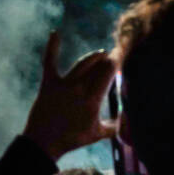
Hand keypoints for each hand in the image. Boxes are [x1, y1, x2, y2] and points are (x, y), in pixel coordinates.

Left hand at [22, 31, 117, 162]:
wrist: (44, 141)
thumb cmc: (72, 138)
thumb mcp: (97, 133)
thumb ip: (115, 126)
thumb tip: (129, 121)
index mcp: (93, 99)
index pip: (109, 73)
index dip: (117, 61)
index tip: (123, 55)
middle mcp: (79, 88)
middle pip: (98, 66)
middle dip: (108, 59)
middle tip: (114, 57)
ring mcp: (64, 84)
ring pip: (82, 64)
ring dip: (93, 57)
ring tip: (102, 54)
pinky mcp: (48, 82)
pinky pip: (50, 61)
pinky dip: (52, 47)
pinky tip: (55, 33)